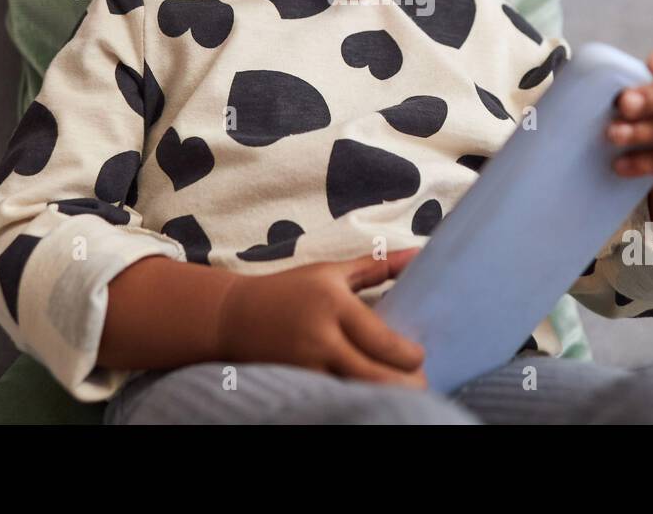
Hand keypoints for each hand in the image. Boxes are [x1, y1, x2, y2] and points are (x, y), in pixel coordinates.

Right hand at [215, 247, 427, 388]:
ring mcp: (305, 367)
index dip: (410, 357)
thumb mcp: (331, 272)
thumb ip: (377, 266)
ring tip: (397, 393)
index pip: (383, 341)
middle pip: (375, 376)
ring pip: (355, 393)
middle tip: (420, 383)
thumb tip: (418, 254)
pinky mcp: (294, 385)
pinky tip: (367, 395)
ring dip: (381, 395)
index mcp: (334, 305)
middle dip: (405, 385)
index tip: (419, 357)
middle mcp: (321, 338)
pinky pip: (333, 398)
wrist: (232, 317)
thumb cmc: (288, 291)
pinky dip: (354, 398)